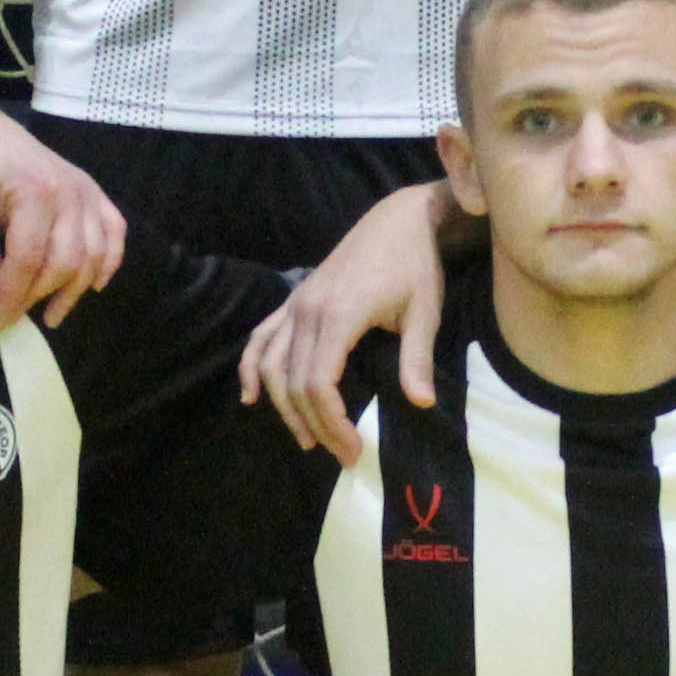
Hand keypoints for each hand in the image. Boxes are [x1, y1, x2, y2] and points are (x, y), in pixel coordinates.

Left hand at [0, 97, 124, 326]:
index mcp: (33, 195)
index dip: (13, 297)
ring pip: (93, 254)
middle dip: (39, 296)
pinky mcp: (94, 192)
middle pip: (65, 262)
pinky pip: (114, 231)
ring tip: (50, 314)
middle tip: (15, 316)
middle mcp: (69, 194)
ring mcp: (87, 192)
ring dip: (74, 290)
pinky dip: (109, 261)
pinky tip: (93, 285)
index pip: (29, 260)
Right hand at [239, 180, 454, 459]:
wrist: (399, 221)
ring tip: (307, 438)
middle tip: (342, 455)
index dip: (332, 423)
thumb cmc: (416, 265)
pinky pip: (261, 338)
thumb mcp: (425, 312)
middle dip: (315, 425)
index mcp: (339, 315)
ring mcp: (296, 304)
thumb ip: (417, 358)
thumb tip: (422, 402)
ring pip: (271, 366)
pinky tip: (250, 396)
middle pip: (294, 383)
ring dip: (283, 407)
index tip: (353, 448)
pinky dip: (251, 368)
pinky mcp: (294, 300)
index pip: (319, 384)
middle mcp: (307, 311)